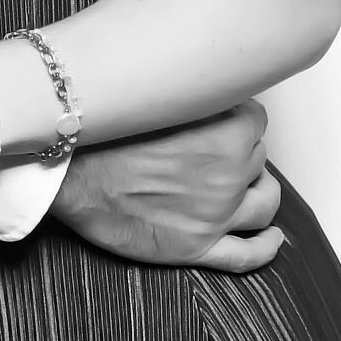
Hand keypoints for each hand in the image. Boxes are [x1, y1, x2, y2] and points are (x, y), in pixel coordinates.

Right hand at [52, 100, 284, 271]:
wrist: (67, 172)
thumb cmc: (104, 131)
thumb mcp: (157, 94)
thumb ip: (194, 92)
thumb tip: (209, 85)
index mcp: (226, 133)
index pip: (255, 119)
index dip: (237, 116)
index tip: (222, 116)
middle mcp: (229, 175)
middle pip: (258, 156)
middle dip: (243, 150)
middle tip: (215, 144)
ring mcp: (216, 215)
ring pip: (264, 203)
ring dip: (262, 191)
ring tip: (253, 185)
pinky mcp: (197, 247)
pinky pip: (246, 256)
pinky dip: (265, 248)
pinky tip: (273, 239)